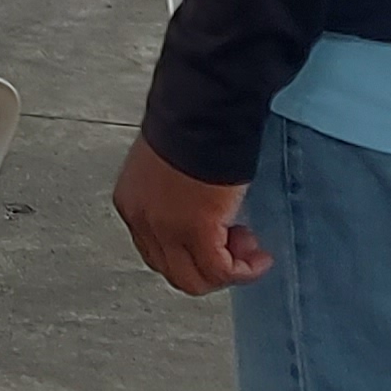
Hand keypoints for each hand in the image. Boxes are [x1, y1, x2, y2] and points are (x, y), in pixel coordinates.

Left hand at [112, 130, 271, 293]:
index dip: (190, 251)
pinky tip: (259, 259)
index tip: (217, 238)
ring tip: (250, 249)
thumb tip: (201, 208)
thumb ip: (177, 193)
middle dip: (209, 264)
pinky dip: (243, 272)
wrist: (203, 111)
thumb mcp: (172, 165)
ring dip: (227, 271)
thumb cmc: (193, 123)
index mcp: (132, 201)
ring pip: (193, 279)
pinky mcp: (196, 232)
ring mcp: (166, 229)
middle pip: (172, 270)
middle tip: (237, 244)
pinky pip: (219, 272)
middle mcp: (142, 220)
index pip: (154, 249)